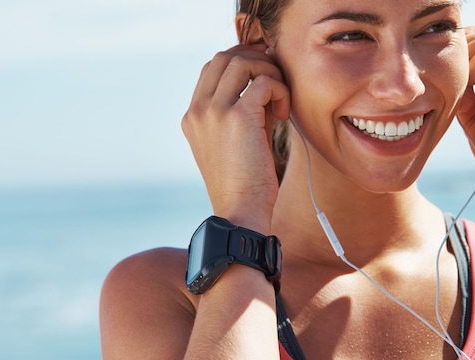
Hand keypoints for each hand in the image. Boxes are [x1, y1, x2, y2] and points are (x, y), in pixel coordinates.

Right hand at [181, 44, 290, 231]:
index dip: (241, 63)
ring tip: (279, 100)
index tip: (263, 78)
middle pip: (225, 57)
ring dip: (269, 74)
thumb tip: (263, 83)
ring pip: (243, 62)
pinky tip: (282, 114)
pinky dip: (280, 90)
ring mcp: (214, 111)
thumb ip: (238, 112)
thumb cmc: (242, 183)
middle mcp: (198, 110)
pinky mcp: (238, 117)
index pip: (212, 68)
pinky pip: (264, 82)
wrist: (239, 213)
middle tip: (276, 82)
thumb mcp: (231, 143)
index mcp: (192, 116)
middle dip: (255, 61)